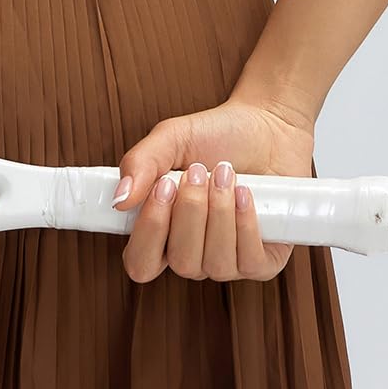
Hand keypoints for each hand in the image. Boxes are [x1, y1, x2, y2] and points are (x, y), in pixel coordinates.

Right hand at [111, 98, 315, 284]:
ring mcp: (229, 262)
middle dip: (191, 212)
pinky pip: (250, 262)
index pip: (141, 262)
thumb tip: (119, 198)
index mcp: (164, 233)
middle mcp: (194, 254)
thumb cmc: (217, 136)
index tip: (162, 187)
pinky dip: (246, 223)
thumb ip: (140, 163)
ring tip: (226, 173)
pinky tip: (246, 193)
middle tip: (198, 171)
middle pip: (181, 262)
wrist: (268, 125)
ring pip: (216, 263)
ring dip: (220, 212)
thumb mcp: (171, 138)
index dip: (148, 234)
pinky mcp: (264, 261)